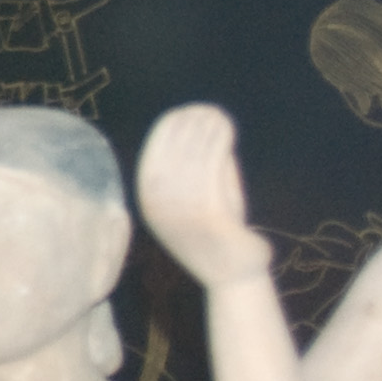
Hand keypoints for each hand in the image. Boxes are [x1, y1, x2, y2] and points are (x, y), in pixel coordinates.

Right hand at [136, 105, 271, 288]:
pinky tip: (227, 131)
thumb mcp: (196, 196)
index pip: (153, 155)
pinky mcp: (206, 215)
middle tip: (207, 109)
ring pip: (191, 158)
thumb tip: (197, 127)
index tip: (186, 111)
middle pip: (171, 154)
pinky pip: (210, 169)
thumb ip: (196, 167)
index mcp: (150, 202)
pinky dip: (218, 144)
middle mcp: (158, 207)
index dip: (169, 129)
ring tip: (219, 115)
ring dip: (205, 131)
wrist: (231, 271)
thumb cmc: (218, 229)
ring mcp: (180, 212)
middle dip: (188, 126)